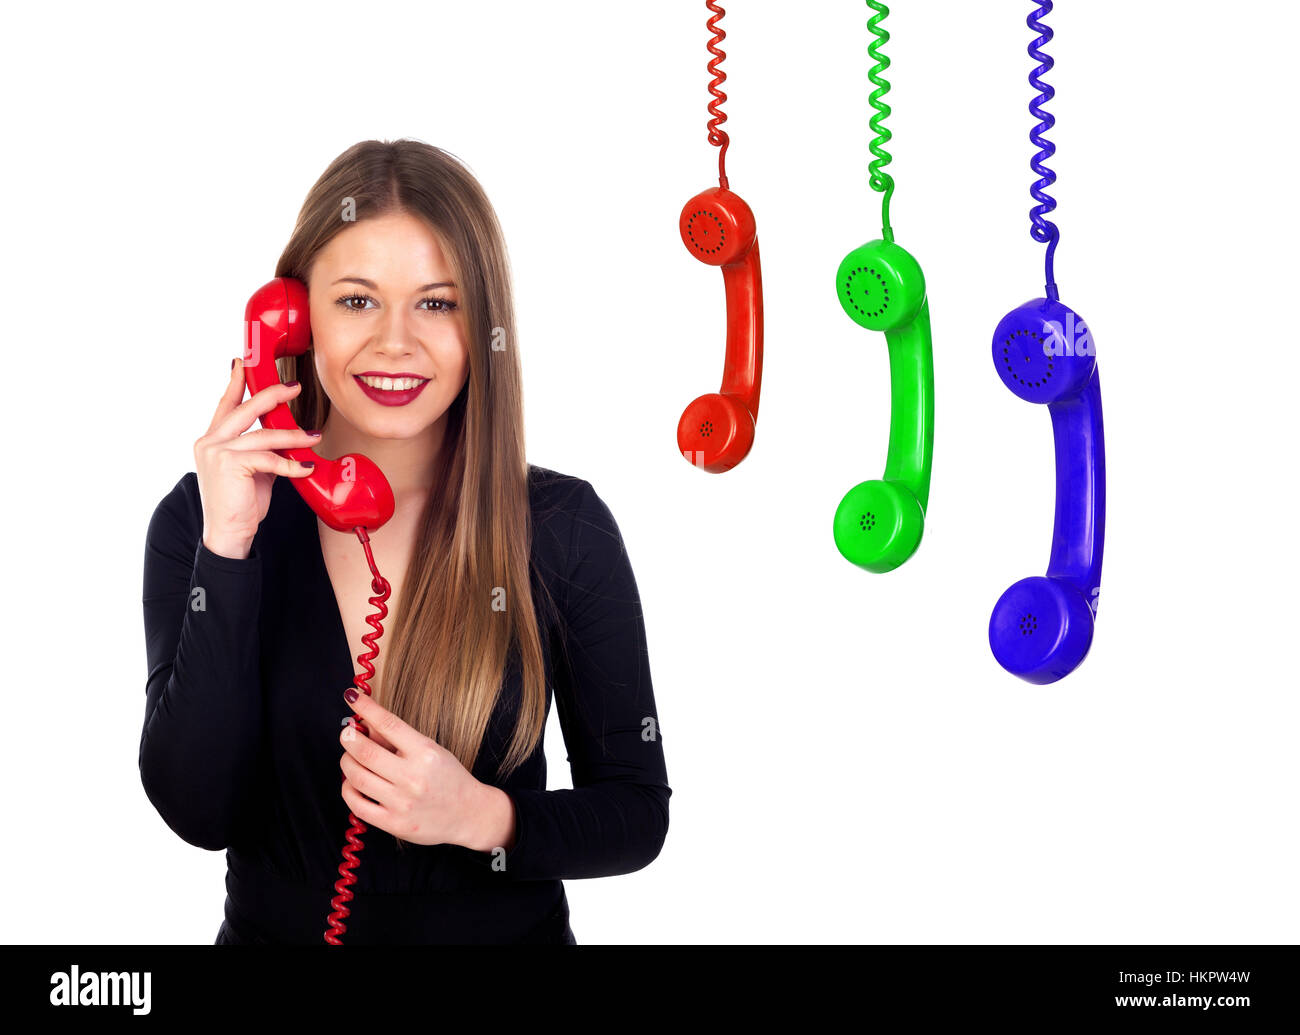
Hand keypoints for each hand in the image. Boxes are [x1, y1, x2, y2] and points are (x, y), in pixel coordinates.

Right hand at [194, 359, 321, 558]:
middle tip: (294, 387)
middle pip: (246, 408)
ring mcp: (217, 452)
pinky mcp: (230, 465)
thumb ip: (261, 450)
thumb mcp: (252, 471)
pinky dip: (291, 464)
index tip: (243, 362)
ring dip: (293, 435)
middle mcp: (210, 441)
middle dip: (273, 394)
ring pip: (264, 434)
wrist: (228, 534)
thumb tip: (285, 438)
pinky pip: (269, 458)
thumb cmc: (240, 505)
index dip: (236, 382)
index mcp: (212, 439)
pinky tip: (306, 467)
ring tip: (314, 435)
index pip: (226, 404)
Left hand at [339, 688, 513, 850]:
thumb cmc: (449, 778)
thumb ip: (398, 739)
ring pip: (357, 777)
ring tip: (350, 757)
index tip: (352, 697)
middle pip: (365, 751)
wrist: (468, 813)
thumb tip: (365, 725)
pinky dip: (348, 789)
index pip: (388, 724)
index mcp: (425, 753)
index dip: (365, 707)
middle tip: (347, 733)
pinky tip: (351, 782)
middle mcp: (413, 777)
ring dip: (346, 761)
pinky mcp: (394, 823)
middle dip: (349, 737)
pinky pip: (357, 804)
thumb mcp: (431, 750)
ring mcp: (402, 802)